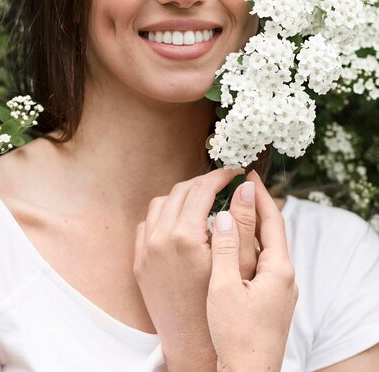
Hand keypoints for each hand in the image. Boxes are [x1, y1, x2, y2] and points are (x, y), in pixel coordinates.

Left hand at [133, 167, 241, 371]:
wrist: (195, 346)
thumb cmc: (224, 308)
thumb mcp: (239, 263)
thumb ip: (242, 221)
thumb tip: (246, 187)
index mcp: (186, 237)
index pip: (203, 188)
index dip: (221, 176)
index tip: (235, 172)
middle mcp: (160, 239)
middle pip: (181, 191)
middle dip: (203, 183)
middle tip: (222, 184)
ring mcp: (146, 250)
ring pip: (161, 203)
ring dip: (182, 197)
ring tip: (202, 201)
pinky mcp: (139, 262)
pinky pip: (147, 224)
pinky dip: (164, 216)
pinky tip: (180, 222)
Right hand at [207, 170, 297, 371]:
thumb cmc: (236, 336)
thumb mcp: (225, 286)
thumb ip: (227, 246)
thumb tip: (229, 210)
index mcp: (278, 269)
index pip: (273, 220)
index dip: (259, 195)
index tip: (246, 173)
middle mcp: (284, 276)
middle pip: (271, 231)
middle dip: (255, 206)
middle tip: (235, 186)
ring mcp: (279, 289)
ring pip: (265, 247)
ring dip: (250, 225)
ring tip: (230, 207)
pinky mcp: (271, 299)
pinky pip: (261, 261)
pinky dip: (247, 245)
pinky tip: (230, 245)